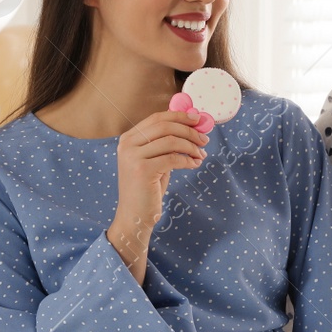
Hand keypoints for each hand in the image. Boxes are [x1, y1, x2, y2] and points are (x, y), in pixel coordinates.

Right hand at [109, 109, 207, 280]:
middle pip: (165, 126)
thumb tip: (192, 125)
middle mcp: (127, 144)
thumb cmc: (147, 188)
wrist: (135, 216)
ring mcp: (133, 157)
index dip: (179, 116)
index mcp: (128, 138)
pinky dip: (188, 160)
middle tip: (204, 140)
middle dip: (189, 131)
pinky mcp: (142, 170)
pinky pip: (173, 158)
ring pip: (171, 141)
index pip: (157, 118)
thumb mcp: (155, 160)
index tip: (198, 119)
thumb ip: (166, 142)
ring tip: (201, 155)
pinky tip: (195, 164)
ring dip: (191, 147)